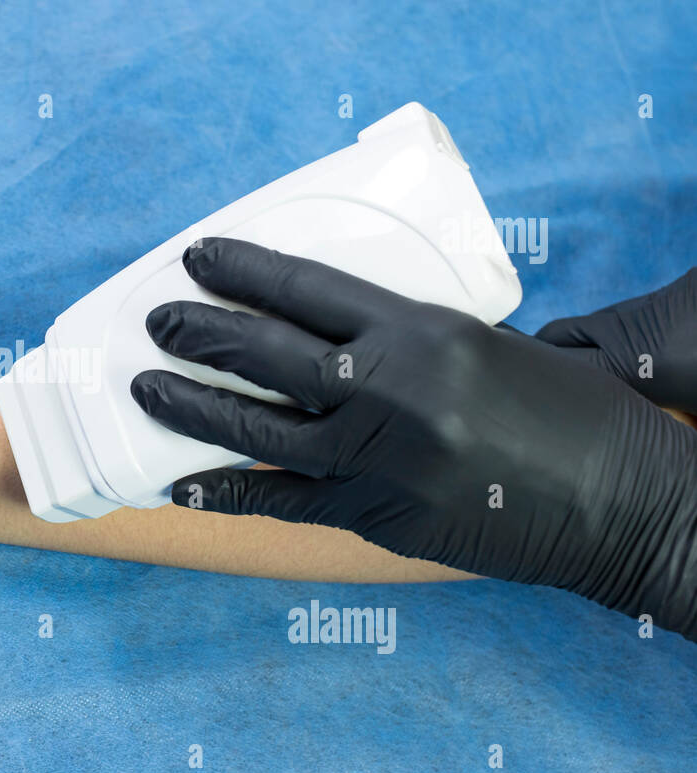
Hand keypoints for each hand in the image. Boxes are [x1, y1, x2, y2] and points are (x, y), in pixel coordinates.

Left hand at [130, 239, 696, 638]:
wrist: (628, 505)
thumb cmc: (576, 416)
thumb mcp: (493, 346)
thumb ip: (413, 339)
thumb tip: (342, 335)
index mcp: (425, 329)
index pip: (308, 288)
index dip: (243, 271)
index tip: (198, 256)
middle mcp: (390, 389)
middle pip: (266, 353)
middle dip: (199, 333)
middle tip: (155, 320)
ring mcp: (378, 458)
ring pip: (256, 427)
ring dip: (190, 407)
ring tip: (143, 387)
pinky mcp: (377, 515)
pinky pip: (281, 500)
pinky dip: (226, 490)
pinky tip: (180, 482)